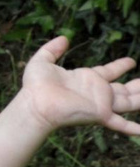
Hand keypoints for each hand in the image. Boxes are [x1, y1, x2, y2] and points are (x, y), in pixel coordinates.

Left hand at [16, 35, 139, 138]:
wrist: (35, 104)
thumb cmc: (36, 86)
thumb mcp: (43, 61)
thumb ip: (52, 49)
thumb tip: (64, 38)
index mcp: (87, 79)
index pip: (109, 71)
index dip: (120, 66)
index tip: (131, 61)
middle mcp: (97, 92)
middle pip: (124, 89)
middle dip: (138, 86)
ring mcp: (101, 104)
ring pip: (130, 102)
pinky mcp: (101, 115)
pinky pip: (121, 124)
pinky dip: (133, 128)